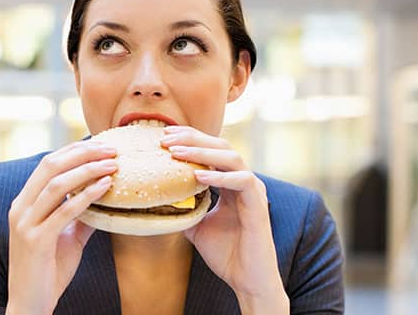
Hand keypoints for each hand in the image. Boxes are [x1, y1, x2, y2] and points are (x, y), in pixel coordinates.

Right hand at [6, 140, 117, 313]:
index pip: (48, 164)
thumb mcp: (67, 237)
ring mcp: (25, 224)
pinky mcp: (36, 241)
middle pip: (50, 166)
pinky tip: (105, 187)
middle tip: (110, 149)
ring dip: (88, 170)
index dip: (74, 150)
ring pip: (57, 185)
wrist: (30, 304)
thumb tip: (103, 195)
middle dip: (82, 153)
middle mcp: (20, 208)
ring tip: (112, 165)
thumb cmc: (48, 270)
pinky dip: (87, 195)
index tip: (100, 145)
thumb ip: (81, 215)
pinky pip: (64, 211)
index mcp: (24, 202)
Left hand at [161, 126, 288, 313]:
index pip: (212, 150)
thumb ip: (185, 208)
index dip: (190, 139)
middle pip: (221, 146)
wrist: (246, 281)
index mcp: (231, 183)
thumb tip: (158, 199)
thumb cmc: (226, 254)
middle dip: (192, 138)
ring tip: (176, 152)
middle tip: (167, 138)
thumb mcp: (196, 226)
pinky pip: (243, 181)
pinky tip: (197, 175)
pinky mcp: (259, 205)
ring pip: (232, 157)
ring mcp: (253, 191)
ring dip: (202, 152)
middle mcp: (244, 182)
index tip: (165, 136)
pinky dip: (220, 176)